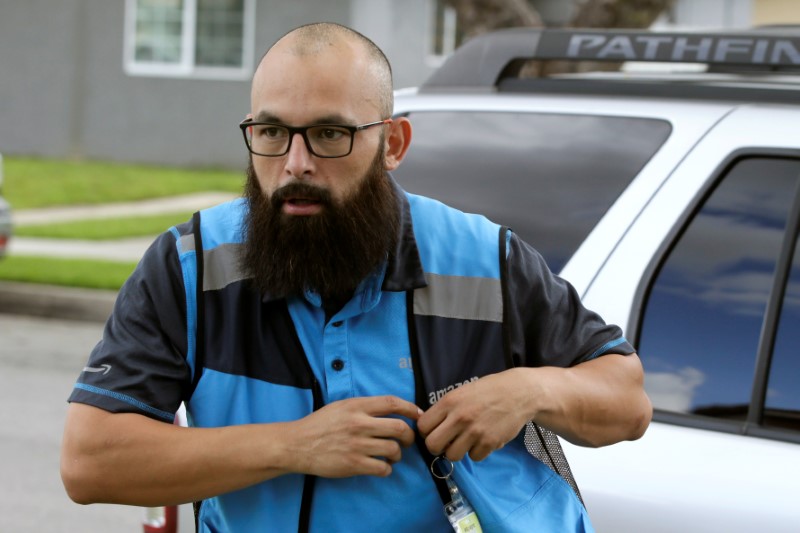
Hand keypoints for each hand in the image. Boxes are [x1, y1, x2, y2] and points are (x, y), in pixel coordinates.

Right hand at [289, 395, 421, 477]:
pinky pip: (382, 468)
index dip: (411, 408)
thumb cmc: (320, 424)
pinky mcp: (353, 464)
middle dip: (410, 436)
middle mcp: (359, 423)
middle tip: (408, 440)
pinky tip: (381, 466)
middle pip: (400, 428)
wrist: (297, 444)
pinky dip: (387, 469)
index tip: (418, 415)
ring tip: (393, 455)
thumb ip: (364, 406)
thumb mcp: (341, 406)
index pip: (393, 403)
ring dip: (398, 454)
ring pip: (393, 449)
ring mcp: (357, 445)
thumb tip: (391, 409)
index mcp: (357, 406)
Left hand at [417, 370, 530, 461]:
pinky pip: (473, 458)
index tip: (435, 430)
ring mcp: (475, 432)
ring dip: (457, 451)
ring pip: (452, 456)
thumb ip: (445, 408)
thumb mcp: (462, 392)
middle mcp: (459, 417)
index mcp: (449, 402)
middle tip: (447, 441)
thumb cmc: (488, 391)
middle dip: (438, 446)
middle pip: (432, 445)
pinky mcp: (489, 443)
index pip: (423, 427)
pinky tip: (482, 440)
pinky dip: (477, 452)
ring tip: (466, 440)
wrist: (519, 393)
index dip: (427, 431)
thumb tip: (426, 425)